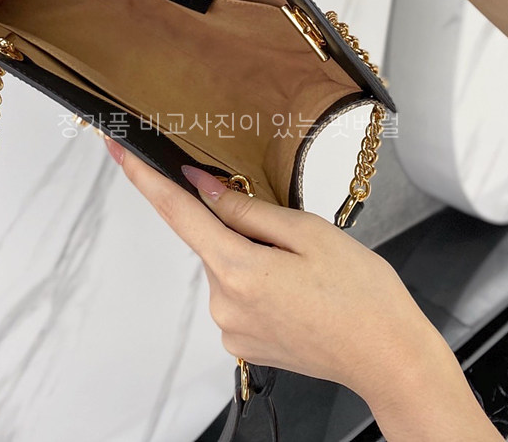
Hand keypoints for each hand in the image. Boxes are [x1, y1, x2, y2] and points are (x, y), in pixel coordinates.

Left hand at [106, 140, 501, 440]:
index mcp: (238, 271)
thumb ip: (246, 209)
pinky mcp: (241, 343)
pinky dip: (258, 281)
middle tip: (296, 241)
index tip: (117, 149)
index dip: (143, 178)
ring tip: (306, 273)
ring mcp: (231, 328)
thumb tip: (201, 187)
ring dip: (254, 256)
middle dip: (241, 227)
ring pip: (227, 266)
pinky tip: (298, 293)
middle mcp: (224, 304)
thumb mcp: (309, 233)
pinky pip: (237, 293)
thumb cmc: (362, 294)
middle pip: (212, 240)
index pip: (176, 213)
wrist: (390, 358)